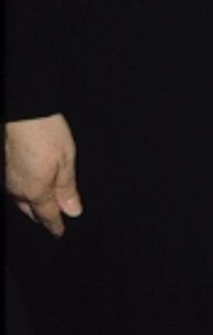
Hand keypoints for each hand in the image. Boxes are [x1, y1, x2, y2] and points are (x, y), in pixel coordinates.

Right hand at [5, 114, 82, 235]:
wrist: (23, 112)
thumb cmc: (47, 133)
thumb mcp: (66, 159)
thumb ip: (68, 188)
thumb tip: (73, 211)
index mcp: (36, 191)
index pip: (47, 216)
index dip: (55, 226)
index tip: (60, 232)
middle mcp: (18, 190)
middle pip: (30, 211)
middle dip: (41, 217)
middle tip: (52, 219)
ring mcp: (7, 180)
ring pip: (20, 200)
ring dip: (32, 204)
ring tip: (43, 204)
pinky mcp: (3, 169)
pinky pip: (14, 188)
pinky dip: (24, 192)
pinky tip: (30, 185)